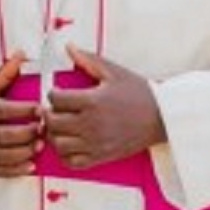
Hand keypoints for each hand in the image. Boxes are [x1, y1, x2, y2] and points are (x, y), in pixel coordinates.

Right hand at [0, 52, 41, 176]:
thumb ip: (3, 73)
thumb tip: (21, 55)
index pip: (0, 110)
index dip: (21, 110)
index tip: (39, 108)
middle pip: (1, 135)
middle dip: (25, 133)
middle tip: (43, 128)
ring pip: (0, 156)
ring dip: (23, 153)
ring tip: (40, 145)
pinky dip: (15, 170)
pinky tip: (30, 164)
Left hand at [43, 44, 165, 168]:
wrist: (161, 117)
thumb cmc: (139, 93)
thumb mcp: (113, 72)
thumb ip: (88, 60)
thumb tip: (69, 47)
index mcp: (92, 101)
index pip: (56, 99)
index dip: (52, 93)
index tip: (57, 91)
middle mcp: (90, 124)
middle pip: (52, 122)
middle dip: (48, 113)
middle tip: (54, 108)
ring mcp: (95, 143)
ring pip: (58, 144)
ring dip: (54, 134)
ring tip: (61, 125)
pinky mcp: (101, 156)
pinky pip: (72, 162)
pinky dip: (65, 154)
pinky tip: (70, 142)